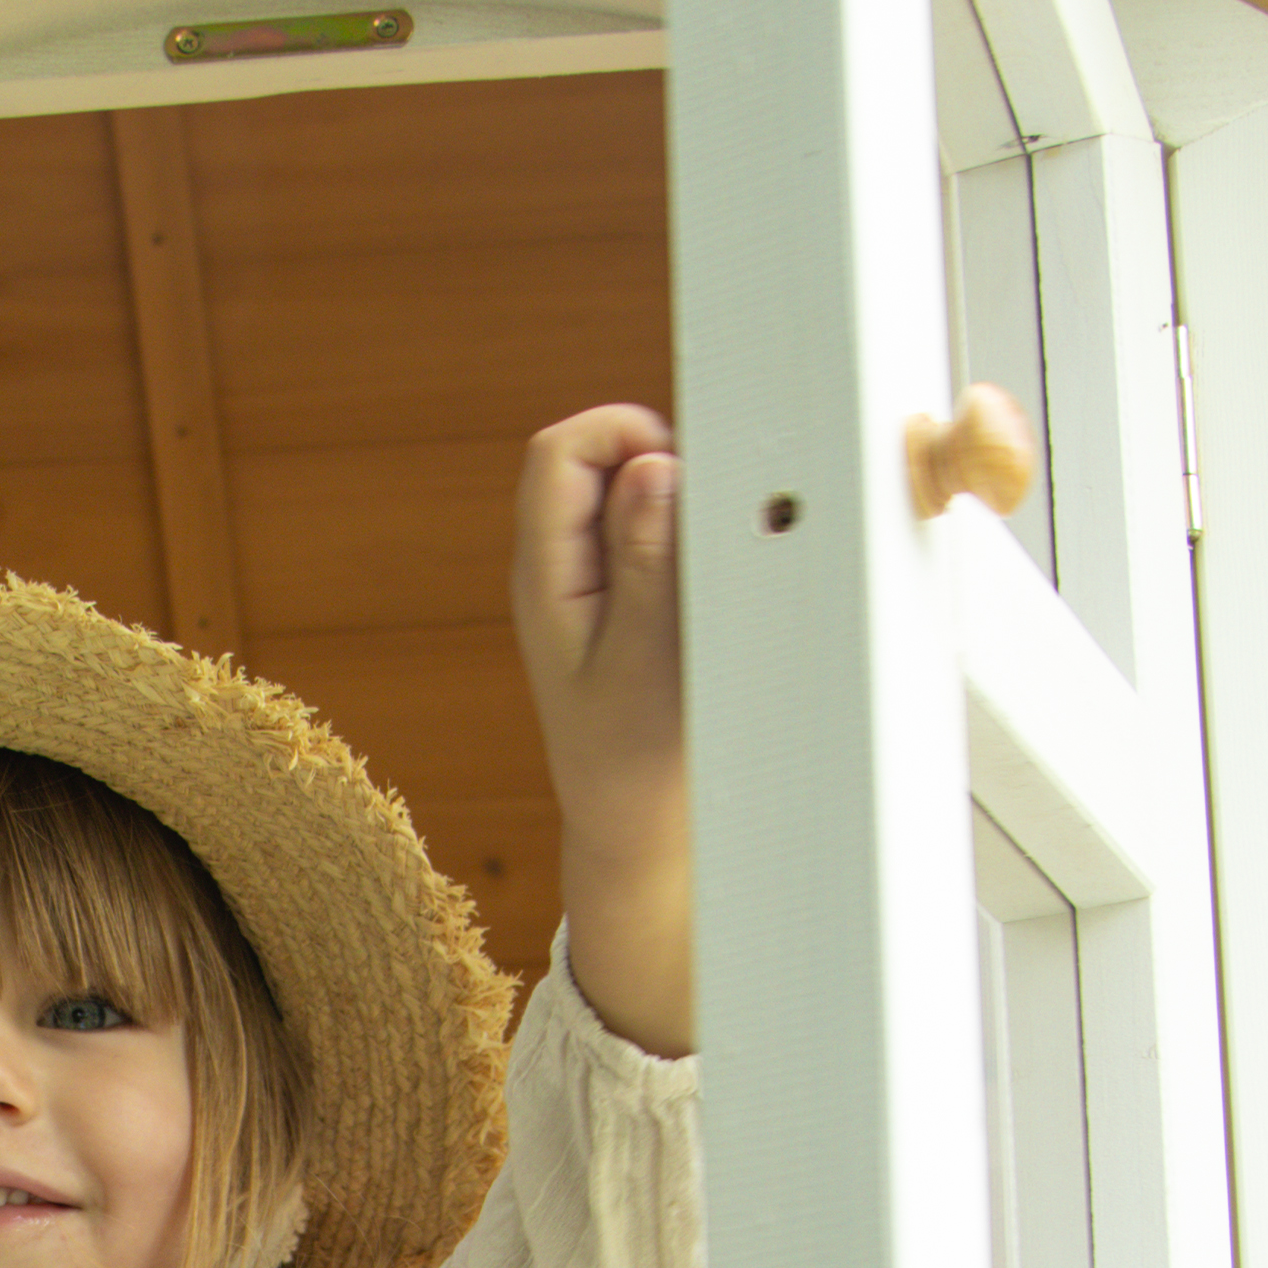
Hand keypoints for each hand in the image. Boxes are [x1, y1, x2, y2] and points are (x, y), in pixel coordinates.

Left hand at [512, 404, 693, 1058]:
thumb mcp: (647, 662)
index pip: (560, 453)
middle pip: (597, 460)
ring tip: (719, 570)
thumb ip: (647, 562)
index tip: (688, 472)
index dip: (621, 432)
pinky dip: (691, 543)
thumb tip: (649, 467)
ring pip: (630, 496)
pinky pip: (652, 539)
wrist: (639, 835)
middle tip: (716, 525)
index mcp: (547, 576)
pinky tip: (721, 591)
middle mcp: (561, 570)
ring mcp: (592, 588)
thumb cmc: (636, 763)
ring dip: (682, 508)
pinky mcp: (628, 607)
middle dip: (661, 464)